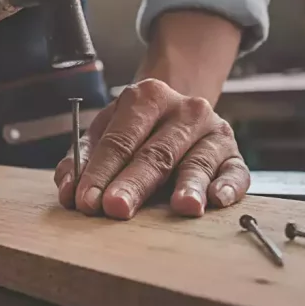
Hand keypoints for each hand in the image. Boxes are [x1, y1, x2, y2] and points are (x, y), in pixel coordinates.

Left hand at [54, 78, 248, 218]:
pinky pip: (236, 171)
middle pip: (155, 153)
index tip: (86, 200)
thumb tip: (68, 190)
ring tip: (182, 207)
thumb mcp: (106, 132)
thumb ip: (82, 159)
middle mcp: (184, 110)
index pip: (119, 140)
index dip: (100, 171)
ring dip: (189, 185)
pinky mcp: (235, 154)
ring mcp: (214, 131)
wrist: (179, 111)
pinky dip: (228, 186)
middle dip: (133, 183)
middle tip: (116, 208)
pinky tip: (218, 199)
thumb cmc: (136, 129)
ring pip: (197, 162)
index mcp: (146, 97)